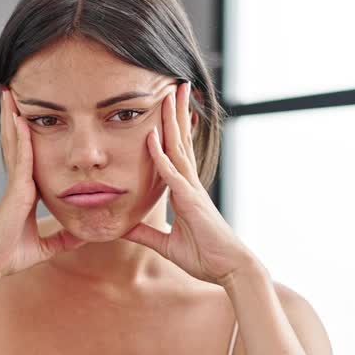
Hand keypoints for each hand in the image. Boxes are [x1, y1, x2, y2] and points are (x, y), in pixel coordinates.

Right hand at [0, 87, 87, 280]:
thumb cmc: (10, 256)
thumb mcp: (45, 246)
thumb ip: (62, 239)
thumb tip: (82, 237)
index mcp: (25, 190)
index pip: (28, 155)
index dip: (26, 133)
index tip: (28, 114)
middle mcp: (19, 182)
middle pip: (17, 140)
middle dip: (15, 115)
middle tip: (14, 90)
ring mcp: (16, 183)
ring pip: (15, 142)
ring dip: (14, 116)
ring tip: (11, 92)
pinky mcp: (16, 189)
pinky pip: (21, 158)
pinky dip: (21, 137)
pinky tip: (23, 119)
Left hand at [120, 81, 257, 284]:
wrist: (230, 270)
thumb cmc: (205, 258)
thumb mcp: (166, 245)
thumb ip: (146, 234)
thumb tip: (123, 229)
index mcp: (185, 191)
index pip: (175, 153)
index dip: (170, 130)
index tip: (166, 107)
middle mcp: (190, 185)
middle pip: (180, 141)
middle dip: (176, 113)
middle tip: (173, 84)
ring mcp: (192, 191)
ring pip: (178, 149)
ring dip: (172, 121)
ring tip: (170, 93)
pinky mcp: (192, 202)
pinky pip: (172, 175)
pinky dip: (161, 156)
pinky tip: (152, 137)